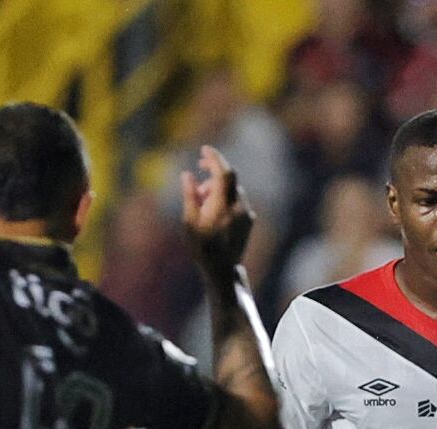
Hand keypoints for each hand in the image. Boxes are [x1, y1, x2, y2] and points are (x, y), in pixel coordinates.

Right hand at [178, 145, 255, 268]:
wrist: (222, 271)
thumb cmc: (201, 248)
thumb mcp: (189, 222)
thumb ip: (189, 195)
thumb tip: (187, 174)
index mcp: (223, 206)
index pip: (223, 173)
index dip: (215, 158)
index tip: (204, 149)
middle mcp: (239, 208)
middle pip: (230, 177)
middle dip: (214, 170)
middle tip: (199, 168)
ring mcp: (246, 214)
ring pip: (233, 189)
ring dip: (217, 186)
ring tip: (201, 197)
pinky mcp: (249, 220)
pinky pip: (237, 199)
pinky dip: (225, 196)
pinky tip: (212, 207)